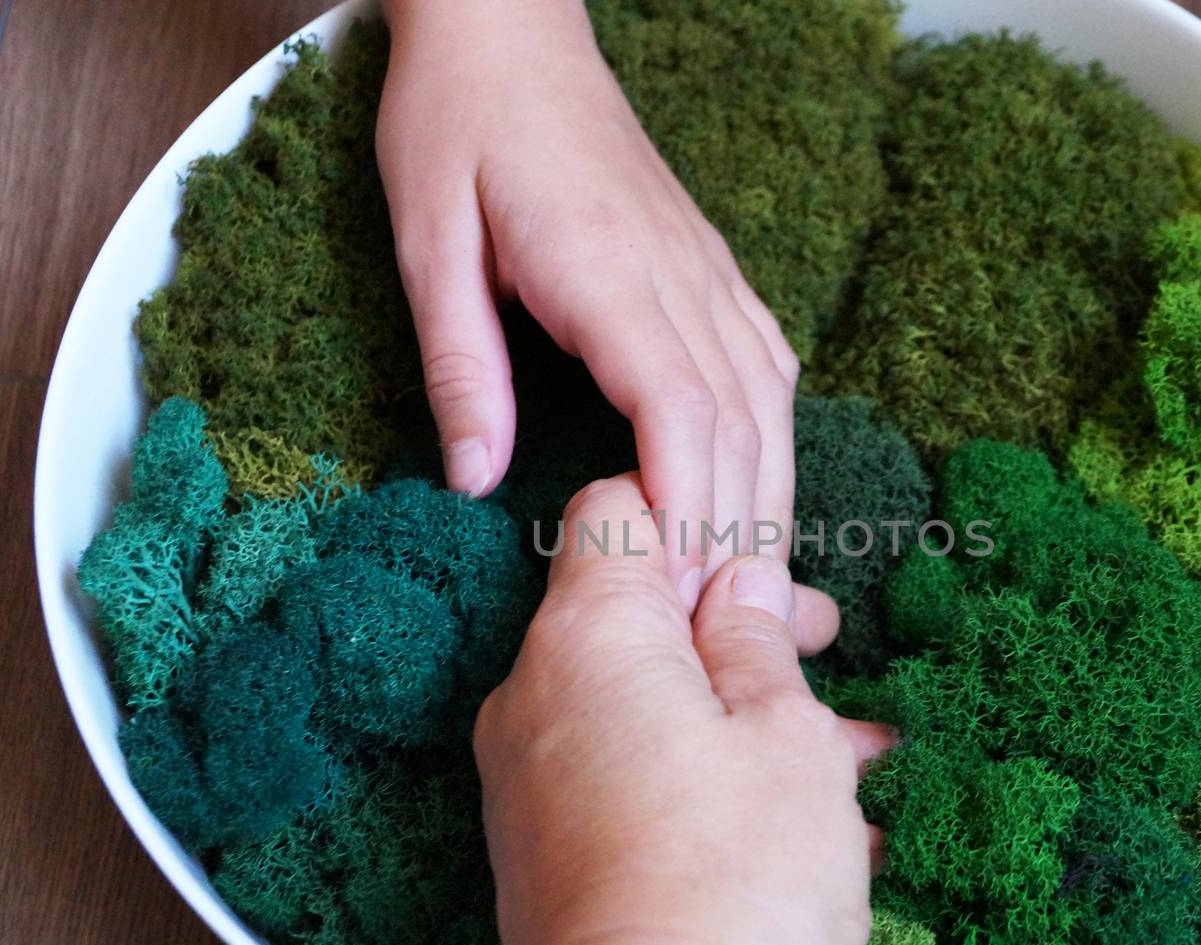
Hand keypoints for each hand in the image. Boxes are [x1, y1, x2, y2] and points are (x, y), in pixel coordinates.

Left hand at [378, 0, 799, 609]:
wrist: (510, 33)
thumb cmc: (457, 125)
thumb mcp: (427, 241)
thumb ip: (460, 363)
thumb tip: (475, 479)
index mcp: (608, 271)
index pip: (680, 411)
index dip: (689, 510)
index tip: (673, 594)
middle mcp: (679, 275)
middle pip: (741, 423)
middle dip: (736, 531)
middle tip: (718, 629)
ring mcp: (706, 269)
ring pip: (768, 400)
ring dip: (766, 494)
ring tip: (750, 585)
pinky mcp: (710, 267)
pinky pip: (765, 362)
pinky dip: (772, 435)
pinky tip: (763, 481)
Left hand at [472, 475, 894, 944]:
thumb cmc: (738, 883)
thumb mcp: (786, 735)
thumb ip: (759, 641)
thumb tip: (742, 586)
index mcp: (588, 635)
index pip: (616, 509)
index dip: (700, 518)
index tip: (771, 564)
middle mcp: (535, 695)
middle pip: (633, 612)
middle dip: (736, 622)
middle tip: (825, 641)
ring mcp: (530, 778)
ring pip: (643, 701)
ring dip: (739, 710)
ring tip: (848, 751)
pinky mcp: (544, 850)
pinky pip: (625, 773)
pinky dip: (702, 774)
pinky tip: (800, 820)